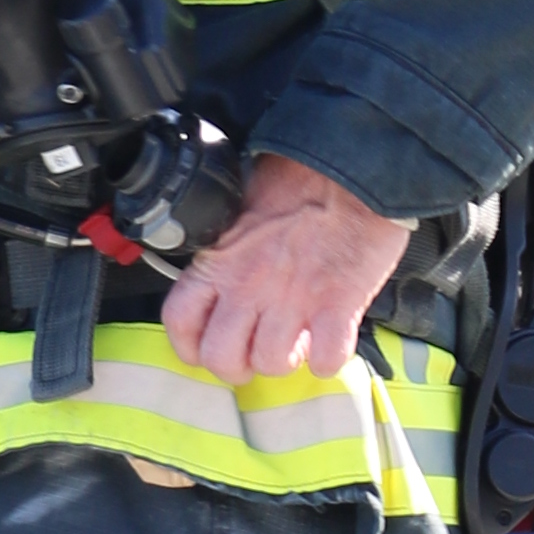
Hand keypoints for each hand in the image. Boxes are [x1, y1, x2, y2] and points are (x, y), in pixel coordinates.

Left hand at [161, 151, 406, 387]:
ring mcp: (292, 299)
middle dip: (239, 366)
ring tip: (298, 342)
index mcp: (221, 260)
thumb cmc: (300, 180)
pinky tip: (329, 342)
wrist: (353, 167)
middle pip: (221, 358)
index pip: (180, 321)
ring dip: (286, 361)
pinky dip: (327, 359)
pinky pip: (325, 360)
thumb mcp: (240, 209)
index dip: (190, 346)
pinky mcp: (337, 306)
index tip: (206, 349)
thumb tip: (221, 273)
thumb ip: (226, 250)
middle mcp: (249, 284)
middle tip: (255, 353)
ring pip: (272, 364)